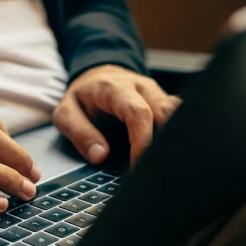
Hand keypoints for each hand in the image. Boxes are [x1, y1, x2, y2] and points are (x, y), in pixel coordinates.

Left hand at [53, 65, 181, 164]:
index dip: (143, 141)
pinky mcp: (164, 100)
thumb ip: (80, 133)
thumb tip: (100, 155)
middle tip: (154, 171)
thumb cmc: (82, 96)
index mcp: (115, 88)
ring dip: (173, 138)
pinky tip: (172, 153)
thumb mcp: (66, 112)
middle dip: (163, 144)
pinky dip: (178, 133)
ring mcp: (156, 92)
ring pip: (177, 113)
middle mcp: (141, 87)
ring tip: (164, 165)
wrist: (96, 75)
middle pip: (166, 113)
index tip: (138, 166)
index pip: (139, 113)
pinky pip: (179, 114)